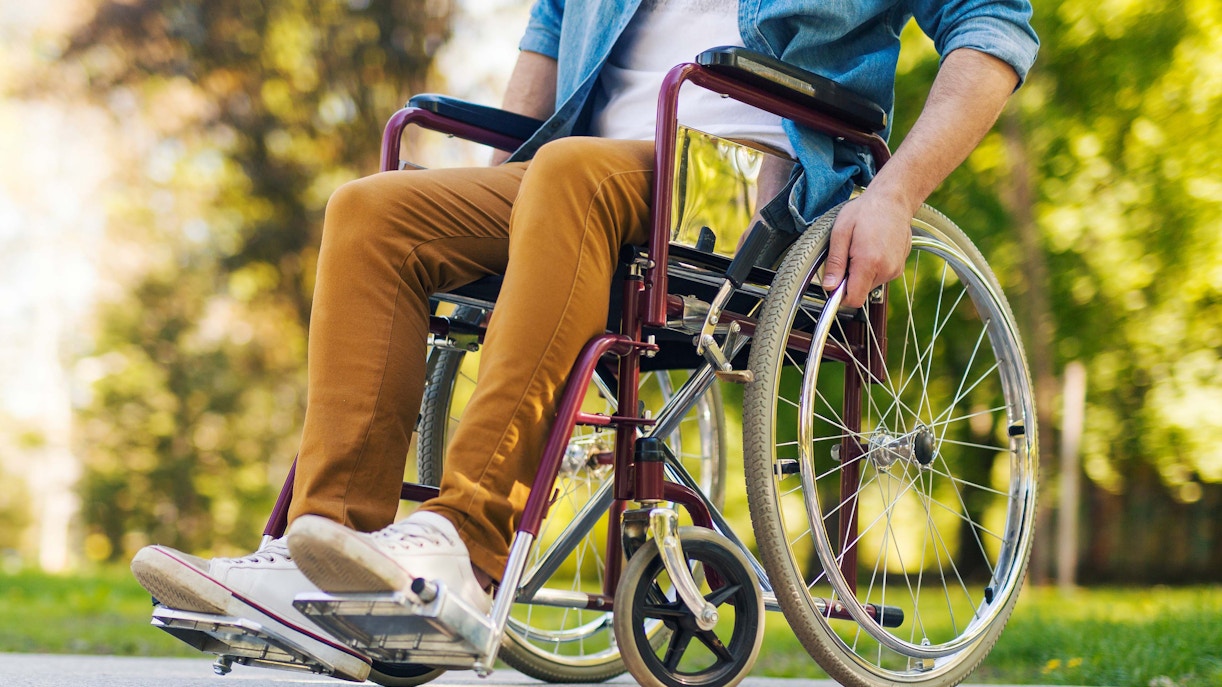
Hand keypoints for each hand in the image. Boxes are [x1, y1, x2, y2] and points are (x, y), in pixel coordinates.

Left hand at [820, 192, 912, 308]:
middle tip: (848, 255)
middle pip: (860, 291)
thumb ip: (835, 262)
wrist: (894, 200)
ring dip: (861, 273)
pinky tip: (872, 248)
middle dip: (850, 279)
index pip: (853, 299)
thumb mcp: (841, 232)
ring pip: (869, 284)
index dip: (840, 296)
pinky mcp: (899, 267)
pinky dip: (872, 268)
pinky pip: (879, 276)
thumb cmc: (866, 211)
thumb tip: (829, 286)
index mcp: (869, 262)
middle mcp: (886, 270)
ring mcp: (895, 269)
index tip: (833, 285)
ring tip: (861, 248)